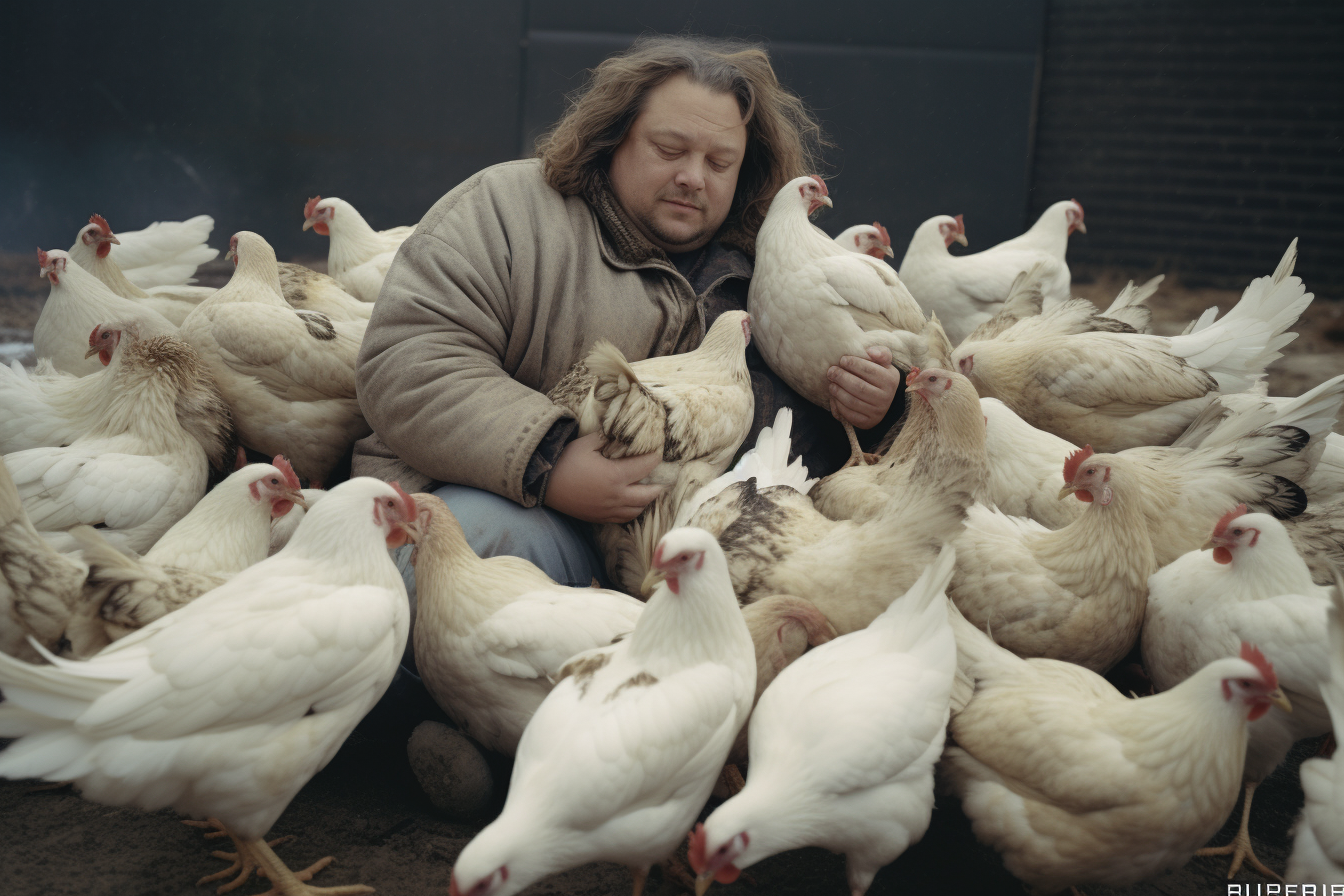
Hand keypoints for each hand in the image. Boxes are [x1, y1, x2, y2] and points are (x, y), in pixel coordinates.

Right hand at [544, 432, 663, 522]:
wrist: (544, 483)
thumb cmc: (566, 461)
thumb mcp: (587, 443)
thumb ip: (608, 439)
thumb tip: (623, 435)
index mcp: (615, 475)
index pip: (645, 467)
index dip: (655, 458)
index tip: (658, 453)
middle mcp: (616, 496)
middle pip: (648, 495)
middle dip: (658, 485)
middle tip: (663, 478)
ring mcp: (608, 510)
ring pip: (637, 510)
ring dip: (647, 501)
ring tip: (650, 492)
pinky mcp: (599, 518)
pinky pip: (623, 519)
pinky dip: (632, 512)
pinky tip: (632, 505)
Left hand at [828, 346, 899, 429]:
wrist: (884, 400)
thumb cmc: (879, 376)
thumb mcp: (884, 363)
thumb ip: (881, 353)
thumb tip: (870, 351)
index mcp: (890, 380)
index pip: (869, 371)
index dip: (853, 364)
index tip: (842, 360)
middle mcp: (886, 398)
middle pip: (859, 387)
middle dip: (842, 377)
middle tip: (831, 371)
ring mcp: (877, 412)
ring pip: (852, 401)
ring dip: (838, 392)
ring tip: (831, 384)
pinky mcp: (867, 422)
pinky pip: (849, 415)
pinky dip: (838, 406)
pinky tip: (833, 397)